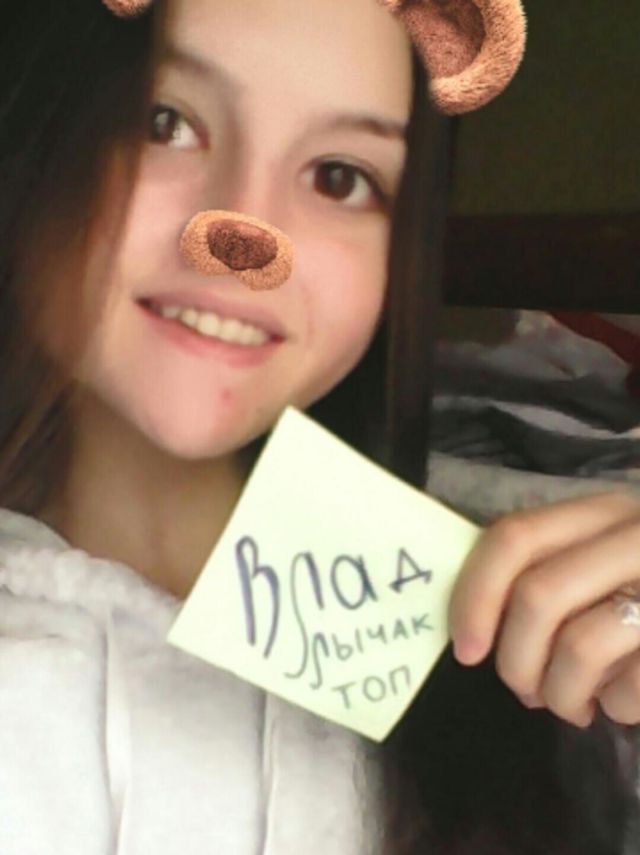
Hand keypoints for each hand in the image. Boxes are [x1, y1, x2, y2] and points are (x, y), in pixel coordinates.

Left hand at [448, 491, 639, 727]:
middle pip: (540, 596)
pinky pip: (630, 689)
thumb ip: (545, 571)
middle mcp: (637, 536)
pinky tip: (622, 702)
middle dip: (515, 660)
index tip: (465, 648)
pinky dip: (614, 709)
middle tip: (522, 689)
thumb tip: (476, 625)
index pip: (515, 537)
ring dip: (559, 694)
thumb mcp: (599, 559)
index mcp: (601, 511)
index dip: (476, 594)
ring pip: (580, 646)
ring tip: (571, 704)